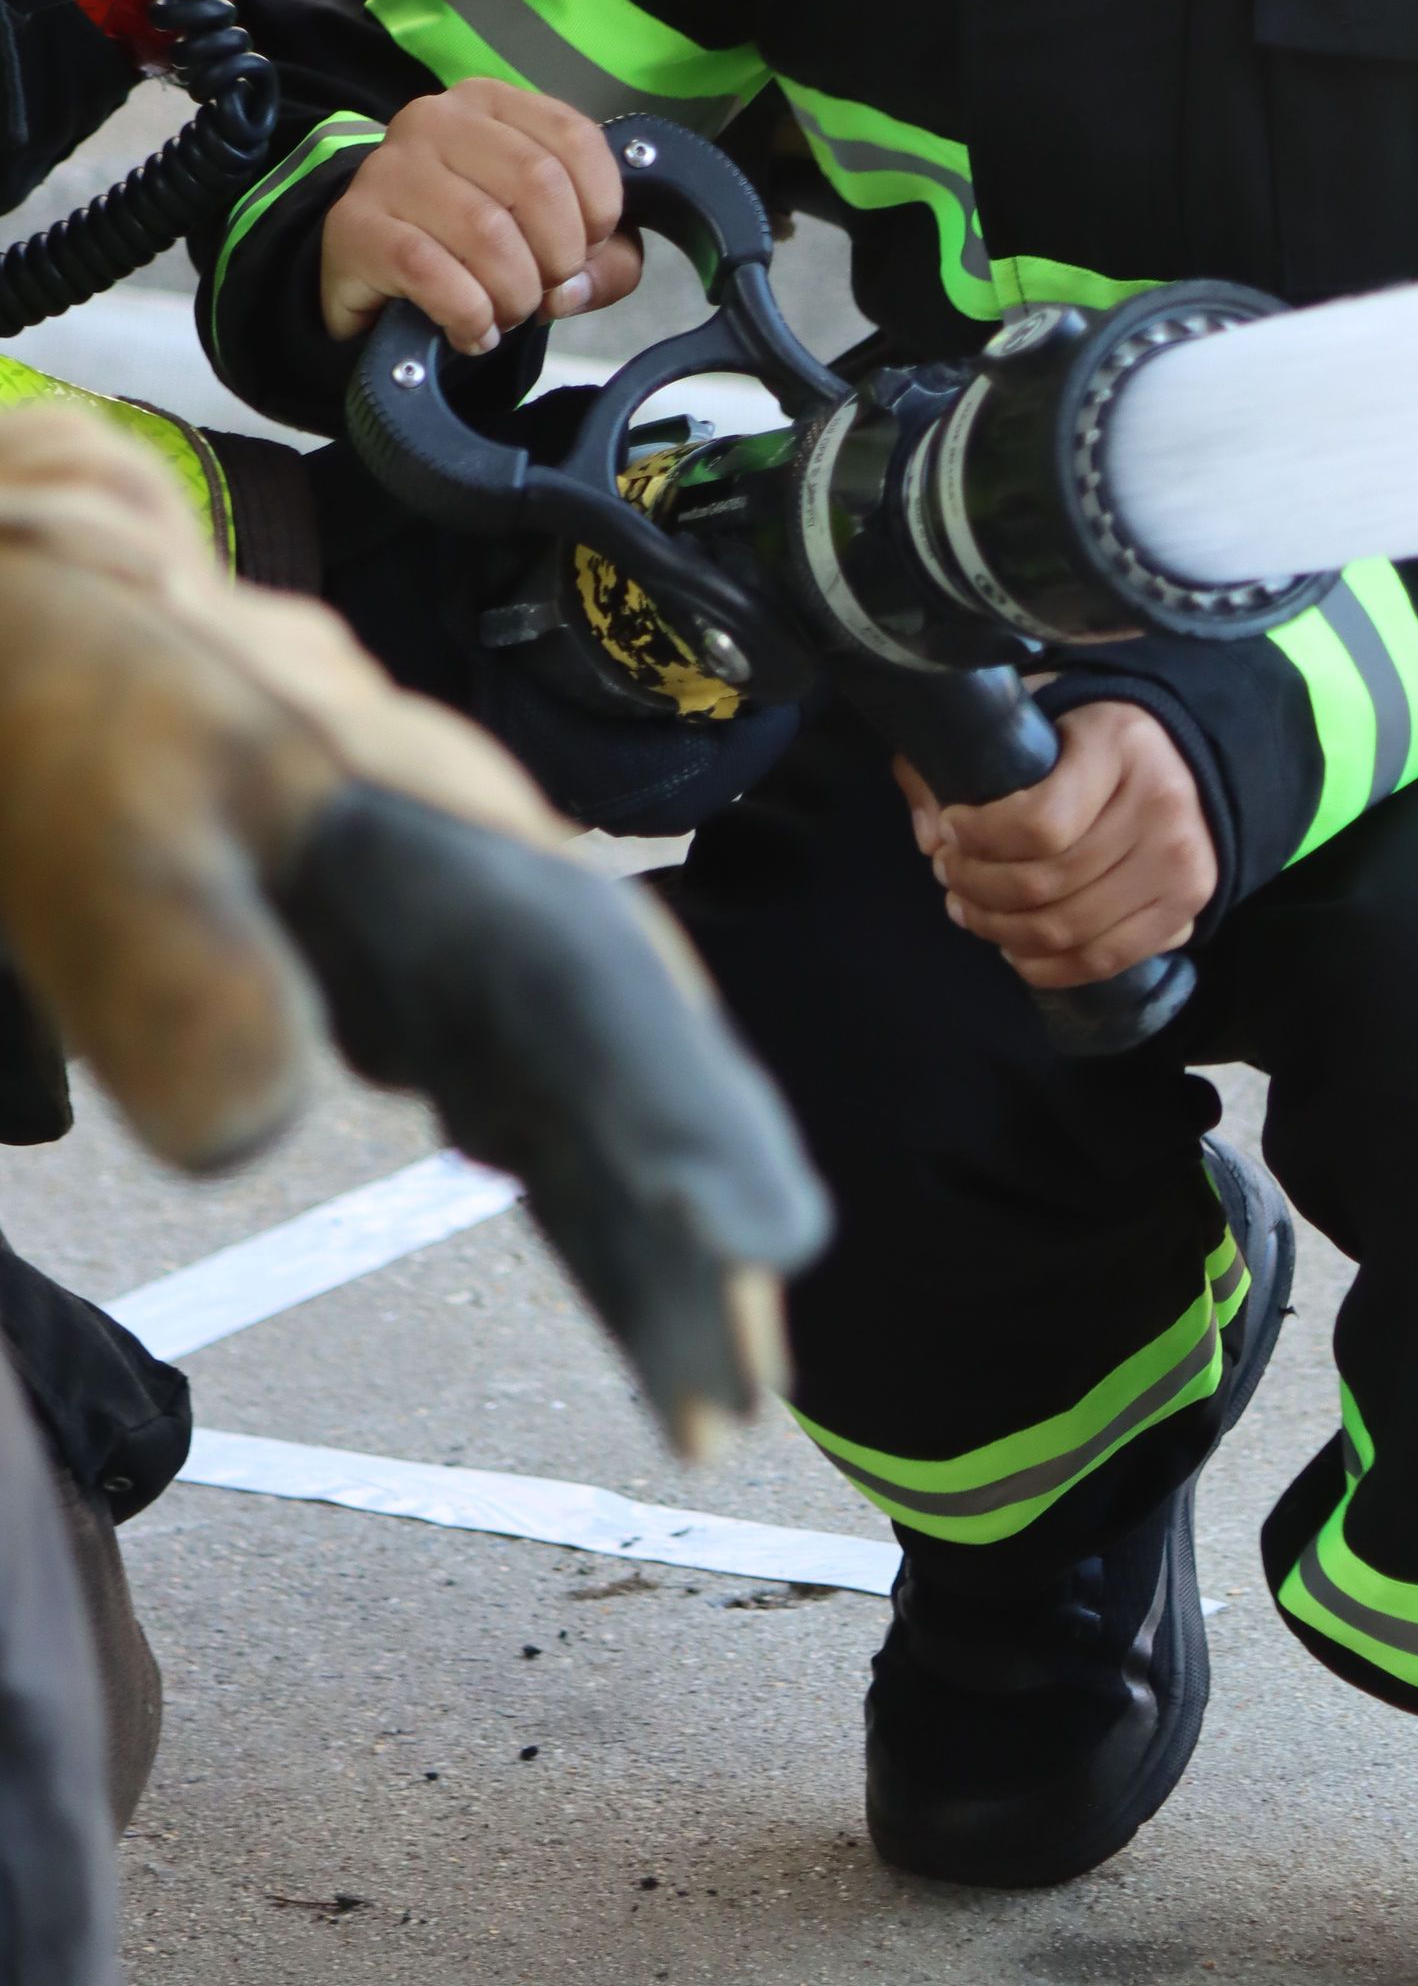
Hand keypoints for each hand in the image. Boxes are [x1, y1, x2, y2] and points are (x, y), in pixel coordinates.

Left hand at [0, 400, 825, 1448]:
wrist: (41, 620)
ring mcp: (450, 909)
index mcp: (432, 824)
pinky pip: (520, 1073)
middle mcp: (480, 868)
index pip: (593, 981)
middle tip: (740, 1391)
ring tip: (693, 1380)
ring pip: (586, 1072)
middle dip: (702, 1210)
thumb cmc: (71, 697)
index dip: (684, 1109)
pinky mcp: (400, 950)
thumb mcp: (95, 813)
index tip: (751, 1243)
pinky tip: (590, 1232)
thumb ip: (170, 949)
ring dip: (645, 1215)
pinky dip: (573, 1169)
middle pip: (631, 1045)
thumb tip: (256, 1129)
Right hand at [319, 75, 642, 349]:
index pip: (575, 138)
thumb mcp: (554, 239)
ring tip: (507, 314)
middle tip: (546, 293)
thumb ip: (604, 259)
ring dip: (514, 294)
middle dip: (559, 257)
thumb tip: (577, 287)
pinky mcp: (354, 222)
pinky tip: (473, 332)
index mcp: (492, 103)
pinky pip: (430, 271)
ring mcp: (389, 166)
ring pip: (486, 230)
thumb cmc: (472, 244)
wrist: (370, 272)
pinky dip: (469, 314)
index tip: (586, 251)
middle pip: (536, 181)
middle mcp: (437, 119)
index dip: (599, 209)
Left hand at [897, 699, 1217, 987]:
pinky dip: (1045, 966)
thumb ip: (964, 760)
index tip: (951, 828)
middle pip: (1046, 884)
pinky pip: (1101, 960)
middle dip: (978, 887)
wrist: (1177, 758)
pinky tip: (1014, 946)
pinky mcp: (1186, 909)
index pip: (1039, 823)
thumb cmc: (1086, 741)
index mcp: (1120, 745)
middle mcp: (1162, 805)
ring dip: (1001, 930)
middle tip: (949, 874)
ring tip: (972, 911)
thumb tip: (930, 839)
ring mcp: (1180, 864)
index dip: (980, 839)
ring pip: (1068, 930)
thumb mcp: (1030, 721)